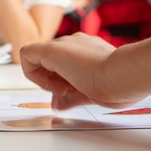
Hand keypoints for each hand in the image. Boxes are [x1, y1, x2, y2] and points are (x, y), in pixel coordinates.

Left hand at [21, 33, 142, 109]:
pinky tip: (50, 84)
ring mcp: (65, 44)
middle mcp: (75, 44)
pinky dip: (32, 73)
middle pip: (49, 62)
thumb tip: (57, 105)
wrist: (124, 76)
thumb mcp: (91, 94)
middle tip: (68, 92)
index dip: (59, 82)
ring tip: (64, 88)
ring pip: (39, 58)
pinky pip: (26, 54)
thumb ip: (72, 97)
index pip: (63, 65)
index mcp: (88, 52)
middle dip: (52, 82)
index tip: (71, 92)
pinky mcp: (52, 50)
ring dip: (45, 78)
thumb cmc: (119, 85)